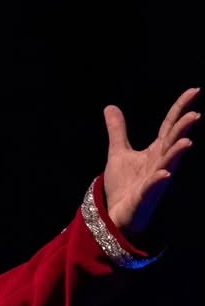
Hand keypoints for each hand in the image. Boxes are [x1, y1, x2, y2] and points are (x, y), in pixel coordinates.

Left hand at [103, 87, 198, 235]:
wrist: (116, 215)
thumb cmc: (123, 186)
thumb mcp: (119, 153)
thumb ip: (118, 131)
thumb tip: (110, 107)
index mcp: (156, 151)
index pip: (170, 126)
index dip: (180, 109)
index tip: (194, 90)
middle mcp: (159, 163)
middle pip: (173, 143)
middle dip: (183, 130)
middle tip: (195, 114)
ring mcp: (154, 181)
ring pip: (168, 164)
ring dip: (176, 154)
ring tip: (187, 142)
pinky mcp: (144, 197)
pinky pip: (153, 188)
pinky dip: (158, 181)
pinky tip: (165, 174)